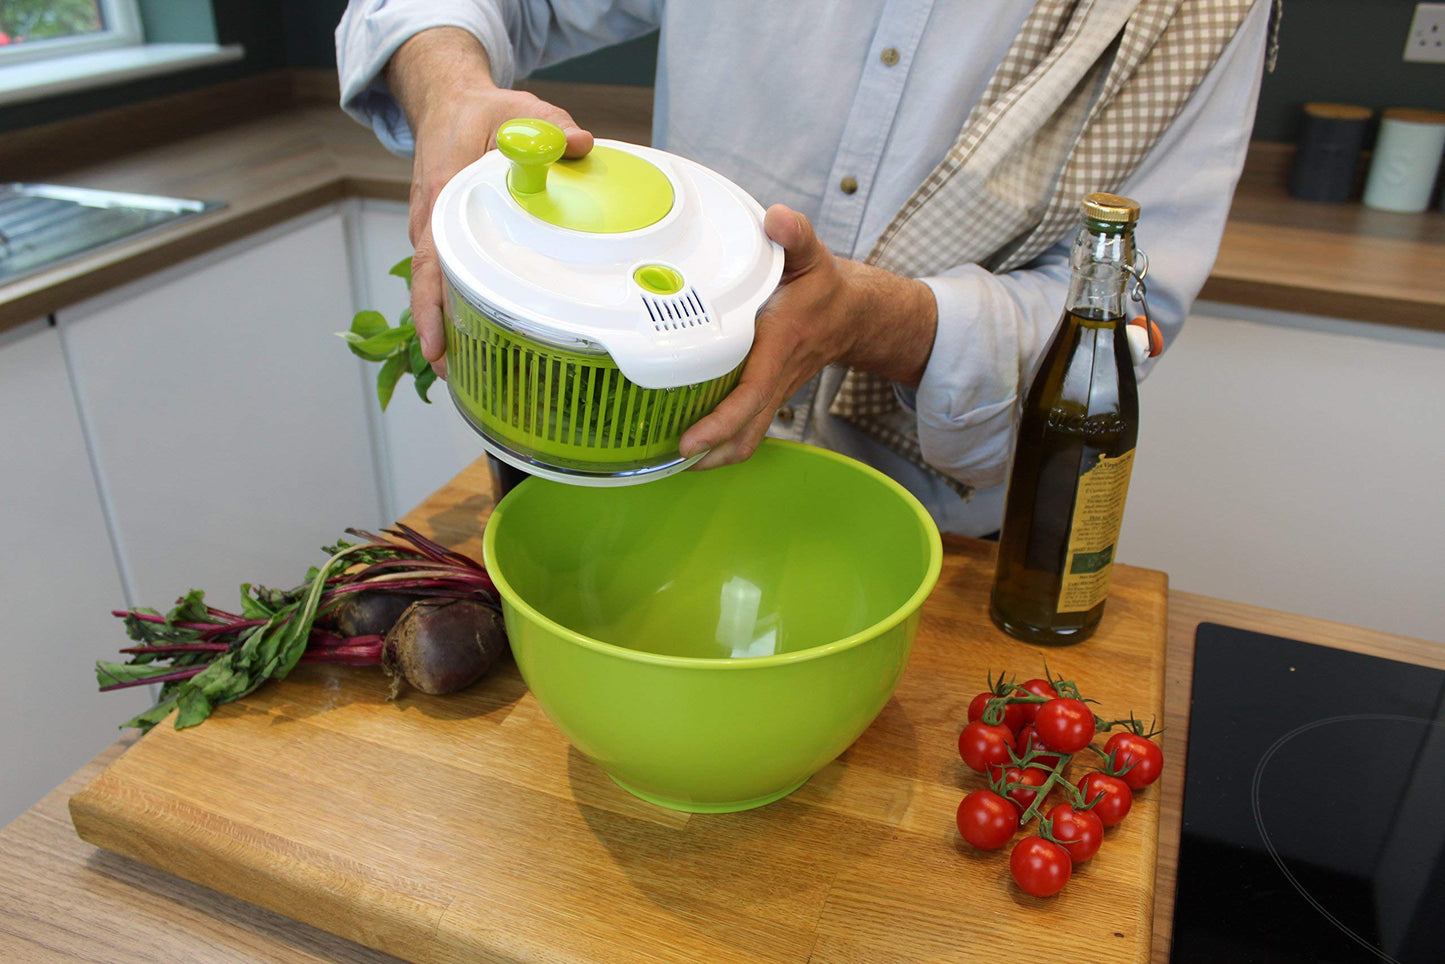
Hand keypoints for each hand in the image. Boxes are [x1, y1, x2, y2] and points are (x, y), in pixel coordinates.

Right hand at [386, 27, 591, 376]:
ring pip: (434, 283)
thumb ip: (552, 127)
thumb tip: (581, 145)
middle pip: (427, 284)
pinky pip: (443, 274)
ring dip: (445, 322)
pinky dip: (452, 303)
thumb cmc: (481, 111)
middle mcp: (431, 217)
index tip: (436, 343)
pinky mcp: (441, 234)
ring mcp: (432, 228)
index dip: (433, 303)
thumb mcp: (518, 109)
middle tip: (452, 373)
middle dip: (436, 331)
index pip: (432, 257)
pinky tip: (471, 333)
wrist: (449, 103)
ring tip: (462, 369)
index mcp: (443, 192)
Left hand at [679, 205, 938, 468]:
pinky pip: (747, 428)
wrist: (853, 315)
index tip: (689, 441)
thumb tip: (776, 219)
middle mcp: (776, 378)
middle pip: (745, 433)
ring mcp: (773, 392)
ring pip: (747, 438)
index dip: (719, 423)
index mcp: (780, 346)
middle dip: (709, 454)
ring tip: (674, 460)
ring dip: (714, 456)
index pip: (750, 395)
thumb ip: (796, 234)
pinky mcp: (768, 394)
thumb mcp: (812, 255)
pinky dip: (720, 442)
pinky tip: (691, 441)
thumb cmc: (825, 287)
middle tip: (670, 460)